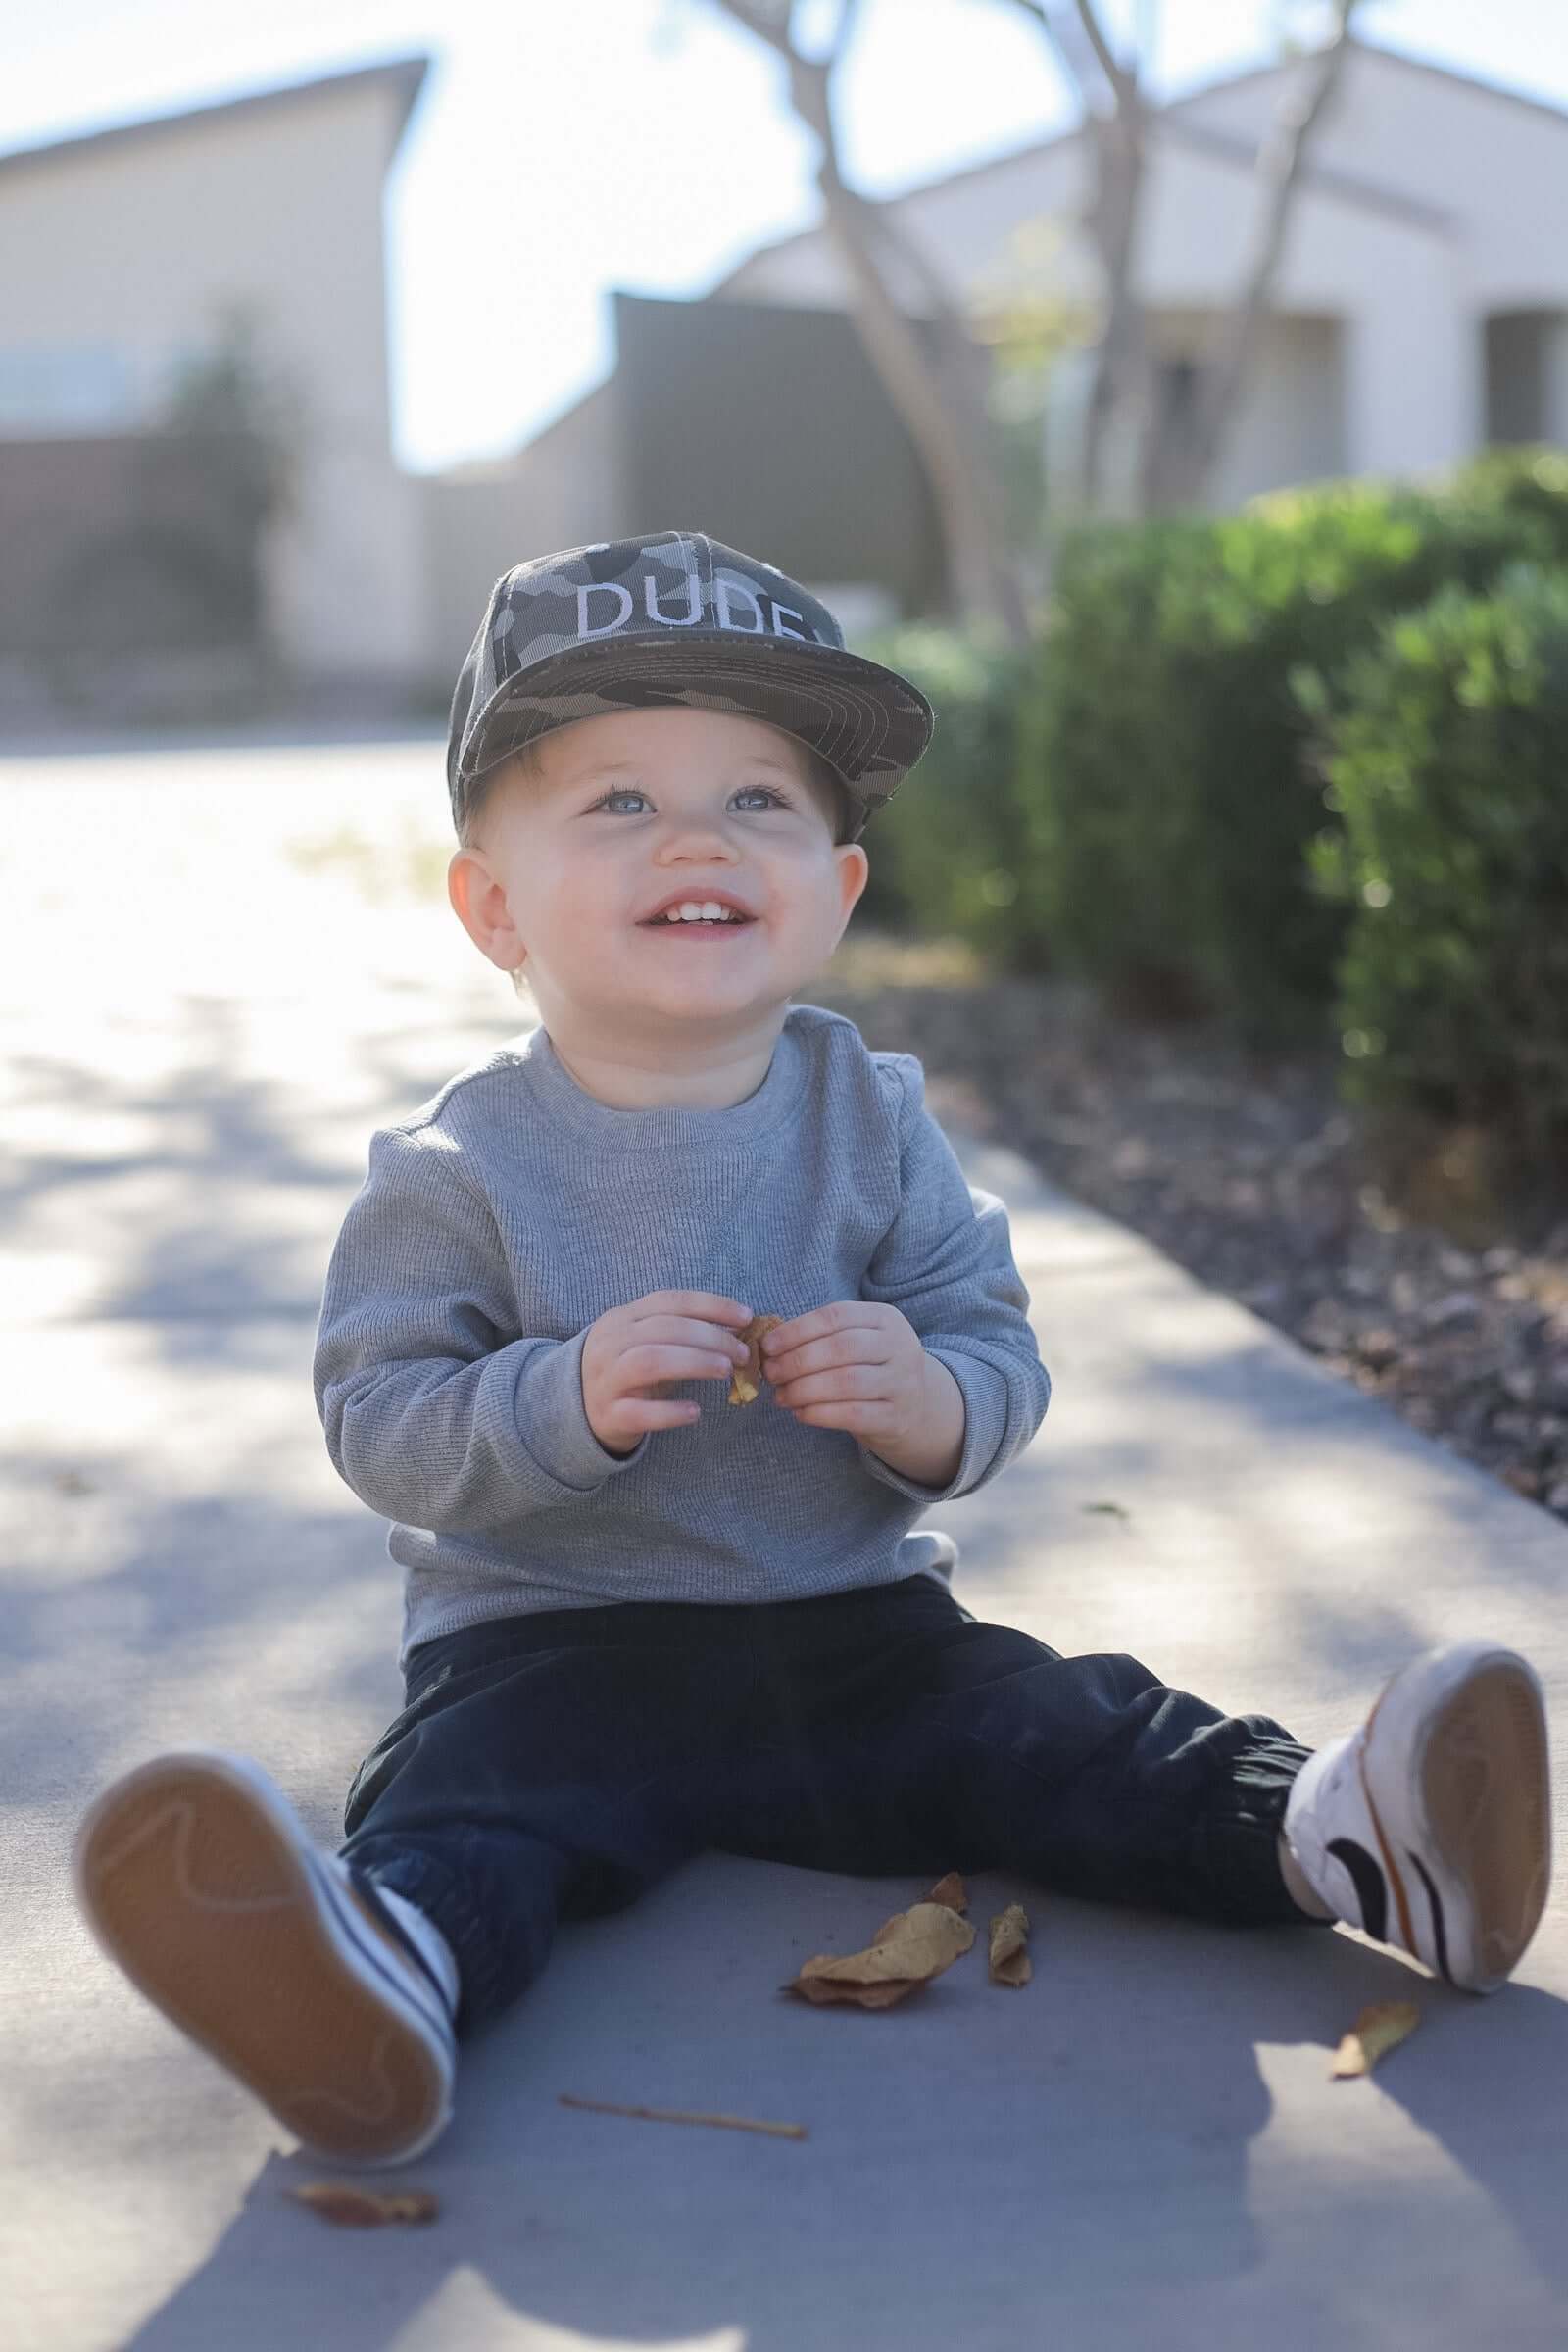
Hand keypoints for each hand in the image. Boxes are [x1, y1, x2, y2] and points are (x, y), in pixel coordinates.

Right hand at [581, 1290, 752, 1456]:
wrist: (576, 1412)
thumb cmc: (626, 1373)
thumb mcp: (648, 1344)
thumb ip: (684, 1334)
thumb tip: (738, 1331)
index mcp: (622, 1318)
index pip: (670, 1301)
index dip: (711, 1305)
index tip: (746, 1317)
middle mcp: (610, 1343)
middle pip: (664, 1329)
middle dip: (710, 1337)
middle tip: (742, 1353)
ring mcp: (605, 1379)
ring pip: (650, 1361)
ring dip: (694, 1362)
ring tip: (725, 1371)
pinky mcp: (609, 1415)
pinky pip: (639, 1412)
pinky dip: (670, 1412)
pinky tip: (695, 1412)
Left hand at [760, 1301, 929, 1451]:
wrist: (916, 1406)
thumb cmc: (871, 1367)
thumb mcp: (858, 1341)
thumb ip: (821, 1338)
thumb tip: (768, 1349)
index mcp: (885, 1318)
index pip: (836, 1316)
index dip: (797, 1330)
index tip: (768, 1345)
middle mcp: (900, 1346)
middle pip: (842, 1348)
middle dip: (798, 1360)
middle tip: (771, 1373)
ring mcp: (903, 1383)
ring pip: (847, 1382)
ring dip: (804, 1389)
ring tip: (781, 1396)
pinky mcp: (897, 1418)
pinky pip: (853, 1414)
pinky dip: (820, 1414)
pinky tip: (800, 1413)